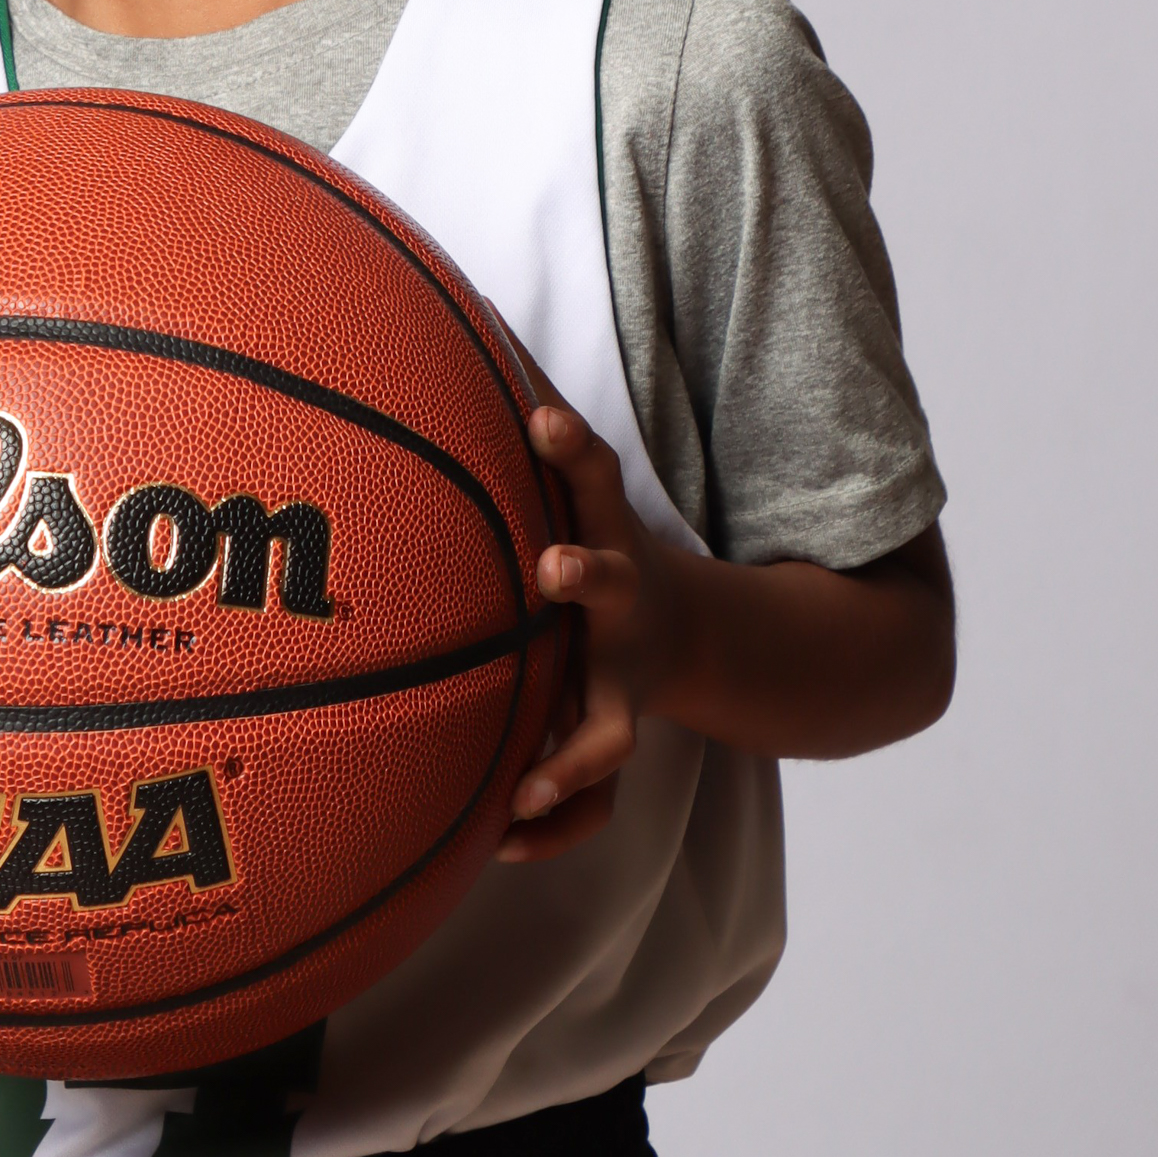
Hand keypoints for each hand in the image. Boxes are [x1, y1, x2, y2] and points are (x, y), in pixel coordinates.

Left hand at [497, 398, 685, 863]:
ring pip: (611, 726)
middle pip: (614, 583)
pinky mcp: (611, 738)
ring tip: (522, 789)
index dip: (570, 449)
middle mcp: (620, 606)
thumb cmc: (597, 550)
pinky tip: (499, 843)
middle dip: (589, 573)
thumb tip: (465, 313)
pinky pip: (592, 795)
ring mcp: (623, 681)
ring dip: (572, 755)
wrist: (692, 639)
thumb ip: (528, 417)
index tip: (539, 420)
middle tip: (554, 567)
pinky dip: (554, 822)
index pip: (594, 478)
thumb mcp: (580, 492)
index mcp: (604, 535)